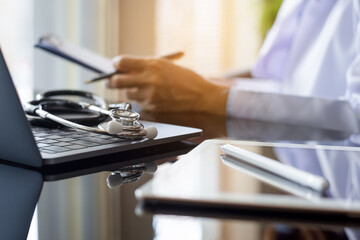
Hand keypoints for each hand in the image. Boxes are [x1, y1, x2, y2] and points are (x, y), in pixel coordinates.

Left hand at [108, 55, 230, 114]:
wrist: (205, 101)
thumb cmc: (191, 83)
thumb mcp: (170, 68)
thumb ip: (150, 68)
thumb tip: (130, 70)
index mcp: (153, 65)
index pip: (122, 62)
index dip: (117, 64)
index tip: (117, 66)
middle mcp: (148, 80)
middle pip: (117, 81)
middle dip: (113, 81)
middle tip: (112, 82)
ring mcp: (149, 98)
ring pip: (129, 95)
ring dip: (134, 93)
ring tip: (150, 93)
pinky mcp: (152, 112)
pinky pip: (139, 108)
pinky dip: (143, 105)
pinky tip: (156, 103)